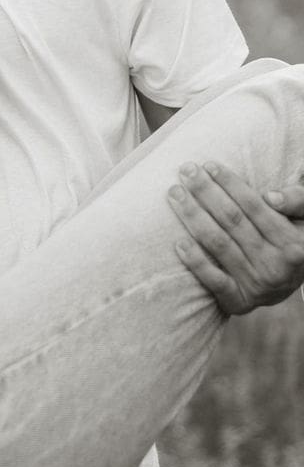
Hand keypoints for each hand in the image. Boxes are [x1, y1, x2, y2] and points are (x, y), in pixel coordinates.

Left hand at [168, 160, 303, 314]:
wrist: (287, 284)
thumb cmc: (290, 239)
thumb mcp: (303, 219)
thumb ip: (297, 201)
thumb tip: (270, 196)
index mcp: (293, 243)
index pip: (255, 207)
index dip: (231, 184)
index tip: (209, 165)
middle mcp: (277, 265)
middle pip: (232, 221)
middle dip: (206, 192)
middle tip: (186, 171)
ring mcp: (257, 285)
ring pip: (218, 244)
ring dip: (193, 216)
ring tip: (175, 193)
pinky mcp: (239, 301)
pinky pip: (213, 280)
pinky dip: (195, 261)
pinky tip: (178, 242)